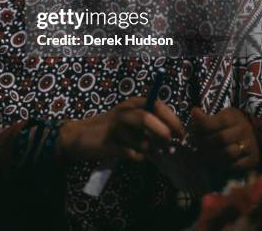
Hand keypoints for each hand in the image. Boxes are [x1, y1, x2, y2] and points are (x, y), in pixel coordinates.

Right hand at [58, 97, 183, 163]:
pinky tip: (133, 155)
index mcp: (133, 103)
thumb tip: (174, 134)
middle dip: (163, 134)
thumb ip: (151, 121)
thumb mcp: (131, 117)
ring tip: (149, 152)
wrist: (81, 135)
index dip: (172, 120)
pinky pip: (132, 154)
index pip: (158, 105)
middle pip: (148, 118)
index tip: (180, 134)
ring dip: (151, 151)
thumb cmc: (113, 127)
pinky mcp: (109, 144)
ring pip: (142, 141)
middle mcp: (124, 111)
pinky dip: (138, 158)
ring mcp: (116, 128)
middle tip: (169, 145)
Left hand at [191, 107, 259, 172]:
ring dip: (212, 155)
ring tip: (204, 153)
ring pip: (228, 153)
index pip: (217, 121)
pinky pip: (235, 166)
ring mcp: (250, 145)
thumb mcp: (219, 115)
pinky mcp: (253, 160)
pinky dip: (223, 165)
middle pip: (221, 138)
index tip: (193, 128)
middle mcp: (244, 130)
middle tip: (196, 144)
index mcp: (234, 117)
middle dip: (205, 142)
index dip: (201, 125)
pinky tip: (215, 160)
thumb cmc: (230, 125)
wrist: (252, 134)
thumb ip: (206, 118)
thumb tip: (194, 112)